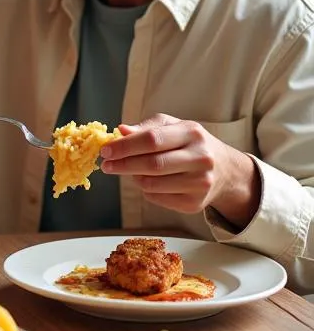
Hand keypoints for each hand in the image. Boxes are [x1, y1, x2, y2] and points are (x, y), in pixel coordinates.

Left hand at [99, 114, 259, 226]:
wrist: (225, 170)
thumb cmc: (190, 144)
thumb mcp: (173, 127)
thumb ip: (146, 128)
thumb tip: (120, 130)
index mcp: (192, 133)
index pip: (151, 140)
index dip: (124, 146)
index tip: (105, 151)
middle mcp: (201, 158)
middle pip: (151, 164)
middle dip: (123, 165)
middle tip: (106, 165)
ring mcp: (200, 183)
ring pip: (151, 184)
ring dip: (134, 178)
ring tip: (132, 170)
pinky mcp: (195, 203)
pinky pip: (157, 198)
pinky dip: (146, 190)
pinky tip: (151, 181)